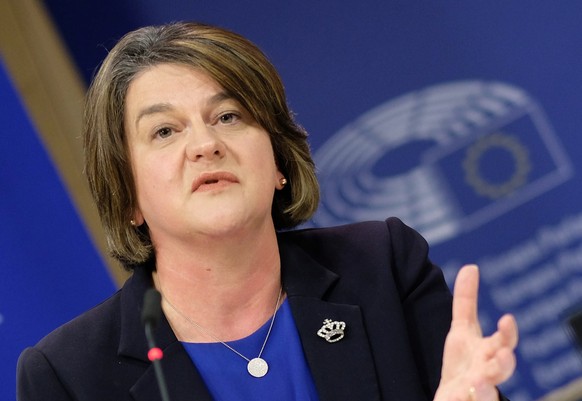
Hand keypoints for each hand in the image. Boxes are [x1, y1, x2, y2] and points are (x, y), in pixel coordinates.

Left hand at [434, 265, 517, 400]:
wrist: (455, 398)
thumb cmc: (464, 362)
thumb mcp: (462, 330)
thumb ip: (466, 301)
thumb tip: (471, 266)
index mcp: (489, 353)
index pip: (504, 341)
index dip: (507, 332)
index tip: (506, 319)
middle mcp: (488, 373)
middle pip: (502, 370)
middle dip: (505, 362)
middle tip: (505, 354)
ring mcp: (478, 392)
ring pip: (487, 394)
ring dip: (486, 387)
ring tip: (478, 381)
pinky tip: (460, 395)